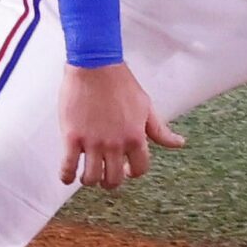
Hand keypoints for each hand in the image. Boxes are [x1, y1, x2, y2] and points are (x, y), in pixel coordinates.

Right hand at [58, 63, 182, 190]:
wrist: (94, 65)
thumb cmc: (121, 83)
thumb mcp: (146, 107)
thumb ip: (160, 131)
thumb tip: (179, 143)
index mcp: (136, 137)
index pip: (139, 169)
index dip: (132, 173)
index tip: (124, 169)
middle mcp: (115, 144)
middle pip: (113, 179)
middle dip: (109, 181)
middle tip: (104, 174)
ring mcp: (92, 142)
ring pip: (91, 178)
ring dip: (89, 180)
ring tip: (87, 173)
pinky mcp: (72, 137)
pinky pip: (67, 167)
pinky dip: (66, 177)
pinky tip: (68, 175)